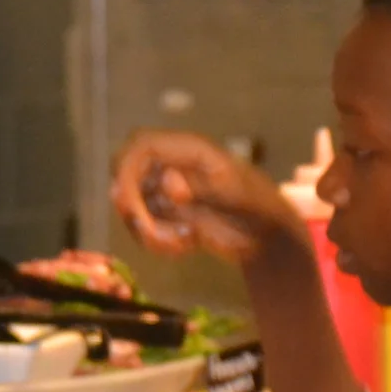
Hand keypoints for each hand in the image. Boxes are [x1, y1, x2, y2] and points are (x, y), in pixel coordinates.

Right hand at [110, 130, 297, 264]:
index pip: (141, 145)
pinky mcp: (166, 214)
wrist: (267, 236)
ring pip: (132, 207)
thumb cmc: (257, 208)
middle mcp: (171, 165)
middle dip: (130, 205)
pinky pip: (144, 228)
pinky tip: (186, 245)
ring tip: (185, 241)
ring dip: (150, 232)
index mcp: (188, 149)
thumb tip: (167, 182)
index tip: (128, 204)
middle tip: (149, 231)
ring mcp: (165, 190)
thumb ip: (200, 188)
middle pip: (124, 173)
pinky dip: (158, 243)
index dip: (125, 171)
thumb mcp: (234, 196)